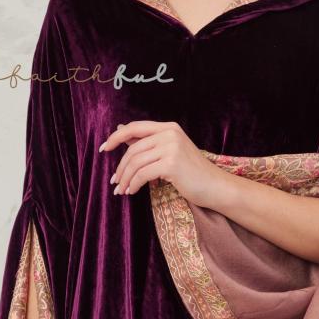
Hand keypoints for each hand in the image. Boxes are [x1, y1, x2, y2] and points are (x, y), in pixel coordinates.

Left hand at [99, 120, 223, 207]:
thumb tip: (121, 129)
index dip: (116, 137)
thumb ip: (146, 141)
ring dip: (125, 178)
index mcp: (168, 127)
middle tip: (114, 181)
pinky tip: (132, 192)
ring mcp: (171, 147)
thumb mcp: (169, 151)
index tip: (103, 149)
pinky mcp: (171, 164)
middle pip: (132, 149)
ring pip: (135, 162)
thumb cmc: (192, 172)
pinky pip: (142, 174)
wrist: (215, 186)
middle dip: (120, 167)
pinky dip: (134, 184)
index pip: (135, 127)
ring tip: (121, 190)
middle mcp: (169, 133)